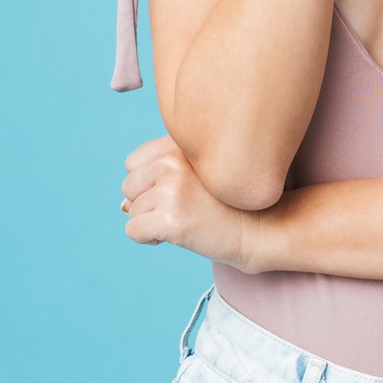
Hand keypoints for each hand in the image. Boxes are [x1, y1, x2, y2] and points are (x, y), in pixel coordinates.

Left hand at [120, 134, 254, 268]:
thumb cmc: (230, 203)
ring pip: (131, 210)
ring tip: (186, 220)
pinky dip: (148, 239)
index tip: (178, 191)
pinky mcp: (171, 218)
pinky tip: (176, 235)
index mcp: (180, 144)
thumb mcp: (199, 175)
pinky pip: (133, 231)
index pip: (133, 162)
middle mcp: (174, 160)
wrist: (261, 228)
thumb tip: (121, 205)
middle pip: (128, 185)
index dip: (149, 183)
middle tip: (182, 208)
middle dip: (147, 202)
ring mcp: (172, 189)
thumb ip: (161, 177)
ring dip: (152, 222)